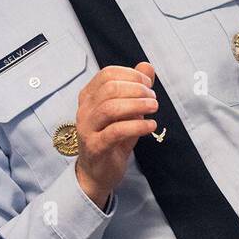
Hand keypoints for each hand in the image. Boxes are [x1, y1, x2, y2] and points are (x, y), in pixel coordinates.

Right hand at [73, 62, 158, 209]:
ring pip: (111, 108)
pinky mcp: (95, 146)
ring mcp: (87, 128)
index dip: (131, 75)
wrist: (98, 172)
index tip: (148, 83)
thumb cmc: (112, 138)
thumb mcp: (126, 110)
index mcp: (89, 96)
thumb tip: (147, 66)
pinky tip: (150, 125)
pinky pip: (116, 131)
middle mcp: (84, 109)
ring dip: (138, 105)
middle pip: (110, 88)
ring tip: (154, 108)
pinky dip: (137, 125)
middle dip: (137, 89)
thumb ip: (134, 87)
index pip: (107, 74)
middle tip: (153, 98)